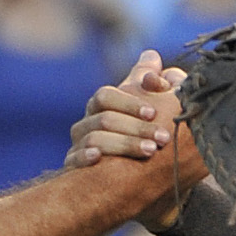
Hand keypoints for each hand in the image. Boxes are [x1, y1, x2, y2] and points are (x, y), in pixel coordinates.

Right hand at [70, 52, 181, 167]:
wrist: (140, 177)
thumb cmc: (149, 133)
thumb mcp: (159, 107)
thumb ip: (159, 83)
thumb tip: (152, 58)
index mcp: (103, 105)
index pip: (107, 97)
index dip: (129, 102)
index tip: (154, 113)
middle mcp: (87, 121)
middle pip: (104, 119)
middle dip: (135, 128)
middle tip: (163, 138)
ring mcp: (79, 143)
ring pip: (93, 139)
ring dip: (123, 144)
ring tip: (150, 151)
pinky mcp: (74, 166)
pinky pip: (72, 160)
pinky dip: (84, 157)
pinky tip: (99, 158)